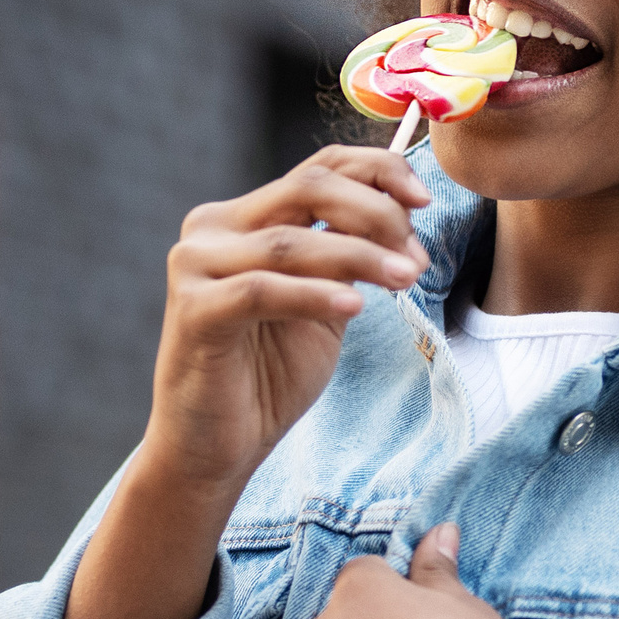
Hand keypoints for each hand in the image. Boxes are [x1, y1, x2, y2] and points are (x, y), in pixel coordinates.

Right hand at [147, 145, 433, 491]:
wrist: (215, 449)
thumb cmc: (268, 377)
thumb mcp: (323, 303)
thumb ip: (348, 255)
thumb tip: (404, 211)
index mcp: (244, 218)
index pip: (317, 169)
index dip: (377, 172)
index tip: (426, 200)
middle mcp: (213, 228)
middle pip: (307, 189)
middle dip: (376, 214)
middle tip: (414, 257)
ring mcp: (195, 265)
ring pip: (290, 241)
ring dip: (360, 256)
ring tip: (406, 280)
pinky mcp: (192, 309)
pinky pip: (263, 290)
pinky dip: (315, 294)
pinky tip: (355, 308)